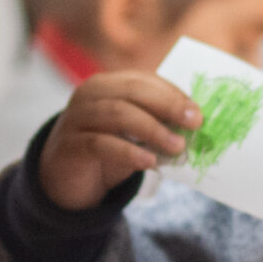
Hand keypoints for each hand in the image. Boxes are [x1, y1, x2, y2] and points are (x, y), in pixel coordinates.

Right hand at [38, 71, 199, 211]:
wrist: (65, 181)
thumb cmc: (106, 152)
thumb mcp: (133, 135)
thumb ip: (156, 125)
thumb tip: (194, 127)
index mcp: (107, 84)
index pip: (143, 80)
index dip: (172, 94)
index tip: (197, 113)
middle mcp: (89, 94)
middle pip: (132, 91)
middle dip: (168, 105)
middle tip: (194, 124)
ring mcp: (76, 118)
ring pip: (118, 113)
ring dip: (153, 129)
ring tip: (177, 146)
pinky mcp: (69, 145)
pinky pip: (101, 144)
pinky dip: (129, 152)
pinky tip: (149, 162)